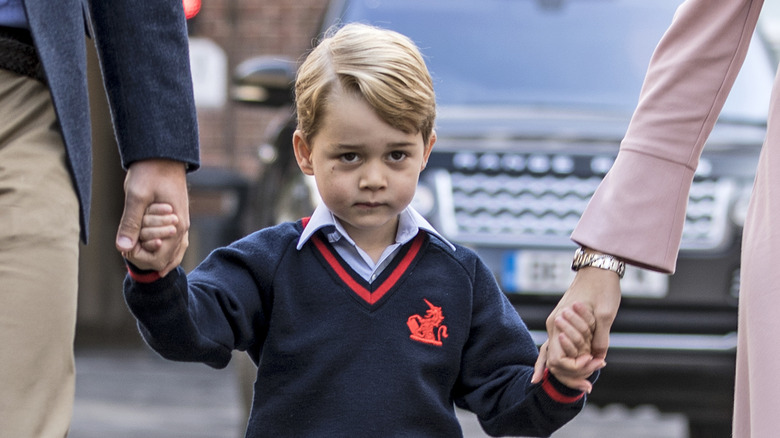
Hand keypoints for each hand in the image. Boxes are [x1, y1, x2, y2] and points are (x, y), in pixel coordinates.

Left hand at [116, 159, 189, 275]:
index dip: (139, 256)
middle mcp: (182, 229)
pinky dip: (162, 249)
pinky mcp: (178, 219)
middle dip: (146, 255)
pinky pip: (175, 243)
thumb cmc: (150, 172)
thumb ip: (130, 223)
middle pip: (166, 260)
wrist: (163, 154)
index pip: (159, 260)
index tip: (127, 243)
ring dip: (154, 253)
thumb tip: (122, 248)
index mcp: (176, 227)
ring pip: (173, 254)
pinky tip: (150, 247)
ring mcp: (182, 224)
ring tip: (138, 248)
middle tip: (130, 241)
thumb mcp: (136, 196)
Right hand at [531, 267, 620, 389]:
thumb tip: (598, 358)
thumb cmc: (602, 288)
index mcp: (559, 323)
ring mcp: (555, 324)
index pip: (558, 360)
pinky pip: (556, 347)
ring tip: (585, 384)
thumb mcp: (606, 314)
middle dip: (572, 375)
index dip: (576, 368)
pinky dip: (557, 361)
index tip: (595, 364)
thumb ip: (600, 338)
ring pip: (553, 356)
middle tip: (590, 385)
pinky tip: (548, 375)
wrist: (597, 268)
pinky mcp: (562, 323)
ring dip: (569, 370)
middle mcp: (553, 325)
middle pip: (554, 362)